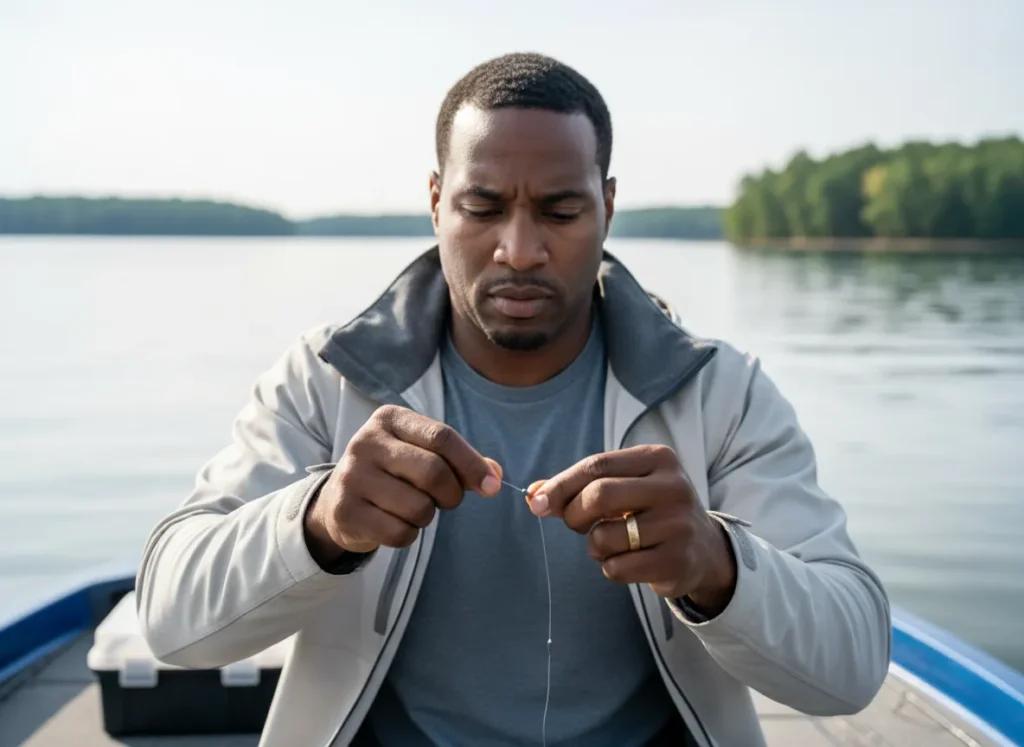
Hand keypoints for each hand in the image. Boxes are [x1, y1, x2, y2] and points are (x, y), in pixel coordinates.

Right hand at [304, 405, 501, 565]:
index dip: (472, 464)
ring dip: (427, 515)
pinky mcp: (345, 512)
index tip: (492, 486)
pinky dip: (408, 535)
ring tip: (413, 507)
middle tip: (448, 500)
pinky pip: (399, 533)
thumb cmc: (394, 472)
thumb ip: (460, 461)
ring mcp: (352, 477)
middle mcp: (366, 442)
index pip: (442, 437)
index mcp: (390, 419)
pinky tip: (395, 523)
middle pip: (433, 472)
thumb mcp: (423, 453)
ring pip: (418, 507)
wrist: (339, 499)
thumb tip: (494, 477)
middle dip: (452, 494)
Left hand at [526, 445, 736, 612]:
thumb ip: (579, 487)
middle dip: (575, 515)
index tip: (537, 502)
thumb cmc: (649, 510)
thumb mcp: (623, 486)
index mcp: (658, 458)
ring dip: (594, 545)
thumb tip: (533, 495)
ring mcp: (678, 525)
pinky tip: (629, 560)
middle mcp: (673, 487)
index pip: (597, 465)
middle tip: (576, 525)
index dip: (561, 485)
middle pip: (599, 496)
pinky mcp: (677, 561)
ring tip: (611, 543)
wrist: (703, 548)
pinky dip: (610, 567)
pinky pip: (617, 568)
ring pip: (605, 536)